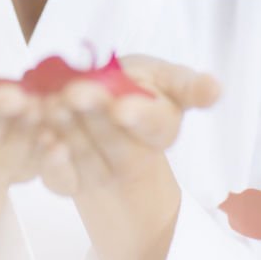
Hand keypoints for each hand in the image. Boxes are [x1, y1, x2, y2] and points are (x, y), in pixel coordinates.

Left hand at [36, 54, 220, 196]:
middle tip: (76, 93)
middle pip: (114, 139)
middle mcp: (131, 156)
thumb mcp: (163, 79)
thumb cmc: (135, 87)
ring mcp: (99, 171)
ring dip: (68, 132)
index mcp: (159, 128)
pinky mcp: (69, 180)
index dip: (139, 117)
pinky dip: (51, 163)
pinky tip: (43, 138)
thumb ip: (186, 84)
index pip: (155, 125)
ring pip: (84, 153)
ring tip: (54, 105)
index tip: (122, 107)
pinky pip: (60, 179)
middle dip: (94, 116)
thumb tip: (217, 87)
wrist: (102, 107)